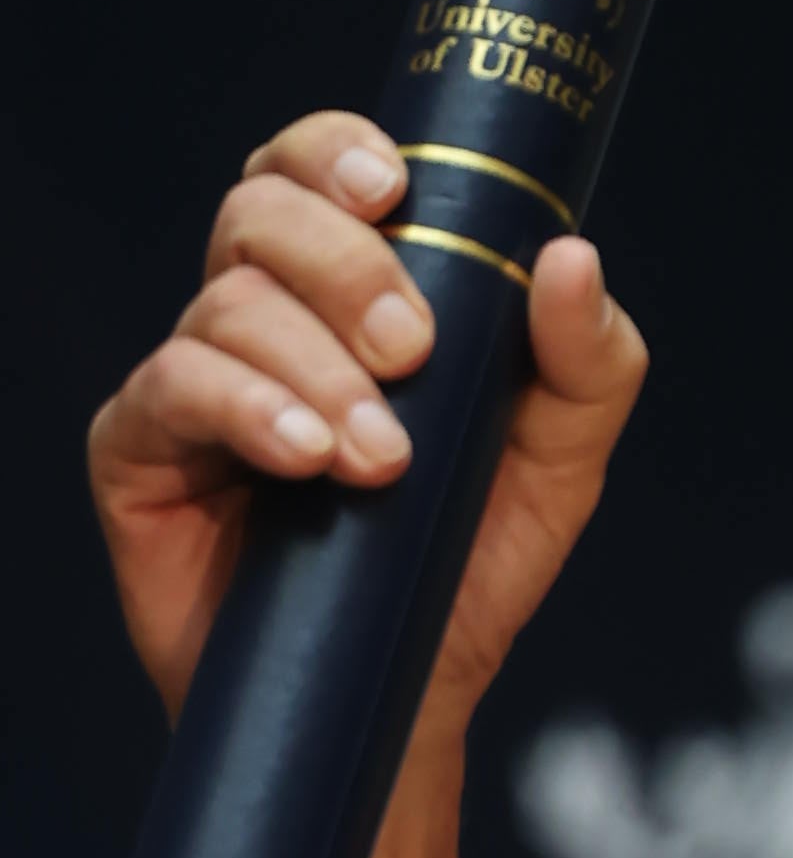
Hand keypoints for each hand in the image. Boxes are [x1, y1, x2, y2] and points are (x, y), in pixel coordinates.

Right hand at [87, 107, 646, 735]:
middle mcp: (258, 319)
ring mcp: (192, 381)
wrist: (398, 705)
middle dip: (345, 265)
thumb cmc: (461, 573)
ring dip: (317, 368)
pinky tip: (307, 458)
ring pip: (228, 302)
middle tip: (416, 352)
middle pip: (262, 214)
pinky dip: (248, 408)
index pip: (314, 174)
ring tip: (382, 461)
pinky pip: (173, 387)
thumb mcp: (556, 471)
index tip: (395, 188)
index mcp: (342, 295)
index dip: (338, 153)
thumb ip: (586, 366)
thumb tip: (570, 258)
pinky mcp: (140, 451)